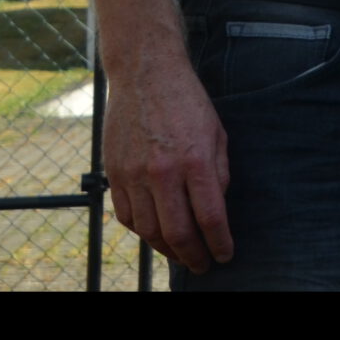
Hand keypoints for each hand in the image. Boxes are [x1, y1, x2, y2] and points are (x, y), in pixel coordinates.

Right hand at [105, 54, 232, 271]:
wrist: (145, 75)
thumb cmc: (188, 103)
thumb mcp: (218, 134)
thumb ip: (218, 174)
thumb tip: (217, 208)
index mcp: (195, 161)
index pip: (210, 217)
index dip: (220, 243)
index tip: (226, 255)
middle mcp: (162, 172)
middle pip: (177, 232)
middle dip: (193, 255)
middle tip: (203, 265)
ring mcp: (133, 174)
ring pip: (148, 230)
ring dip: (166, 249)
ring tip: (181, 255)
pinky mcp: (114, 173)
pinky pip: (126, 216)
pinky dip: (141, 232)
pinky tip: (155, 235)